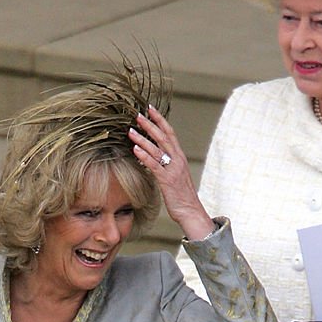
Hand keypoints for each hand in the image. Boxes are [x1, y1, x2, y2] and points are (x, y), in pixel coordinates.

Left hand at [128, 105, 214, 239]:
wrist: (191, 212)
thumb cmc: (181, 196)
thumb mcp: (174, 176)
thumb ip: (165, 164)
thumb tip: (151, 156)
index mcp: (180, 157)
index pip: (170, 133)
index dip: (160, 120)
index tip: (150, 109)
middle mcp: (178, 160)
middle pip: (163, 137)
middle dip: (150, 124)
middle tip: (137, 115)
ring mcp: (173, 169)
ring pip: (157, 149)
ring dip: (142, 139)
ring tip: (130, 130)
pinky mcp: (167, 180)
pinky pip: (154, 165)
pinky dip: (144, 156)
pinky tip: (135, 149)